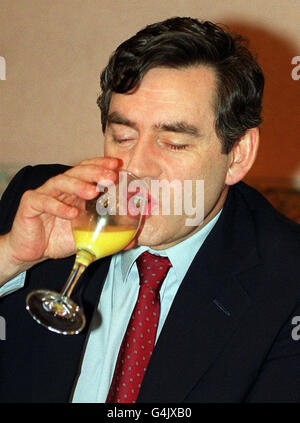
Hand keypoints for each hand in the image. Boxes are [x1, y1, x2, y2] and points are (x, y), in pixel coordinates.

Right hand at [0, 157, 118, 282]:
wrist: (32, 251)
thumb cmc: (59, 238)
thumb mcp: (87, 236)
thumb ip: (107, 235)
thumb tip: (131, 241)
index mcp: (75, 190)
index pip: (88, 170)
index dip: (101, 164)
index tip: (117, 165)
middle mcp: (61, 188)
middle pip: (78, 172)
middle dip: (95, 172)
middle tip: (110, 177)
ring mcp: (45, 193)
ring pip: (61, 182)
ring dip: (78, 185)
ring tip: (93, 192)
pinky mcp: (30, 204)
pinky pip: (44, 201)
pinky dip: (58, 207)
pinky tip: (72, 213)